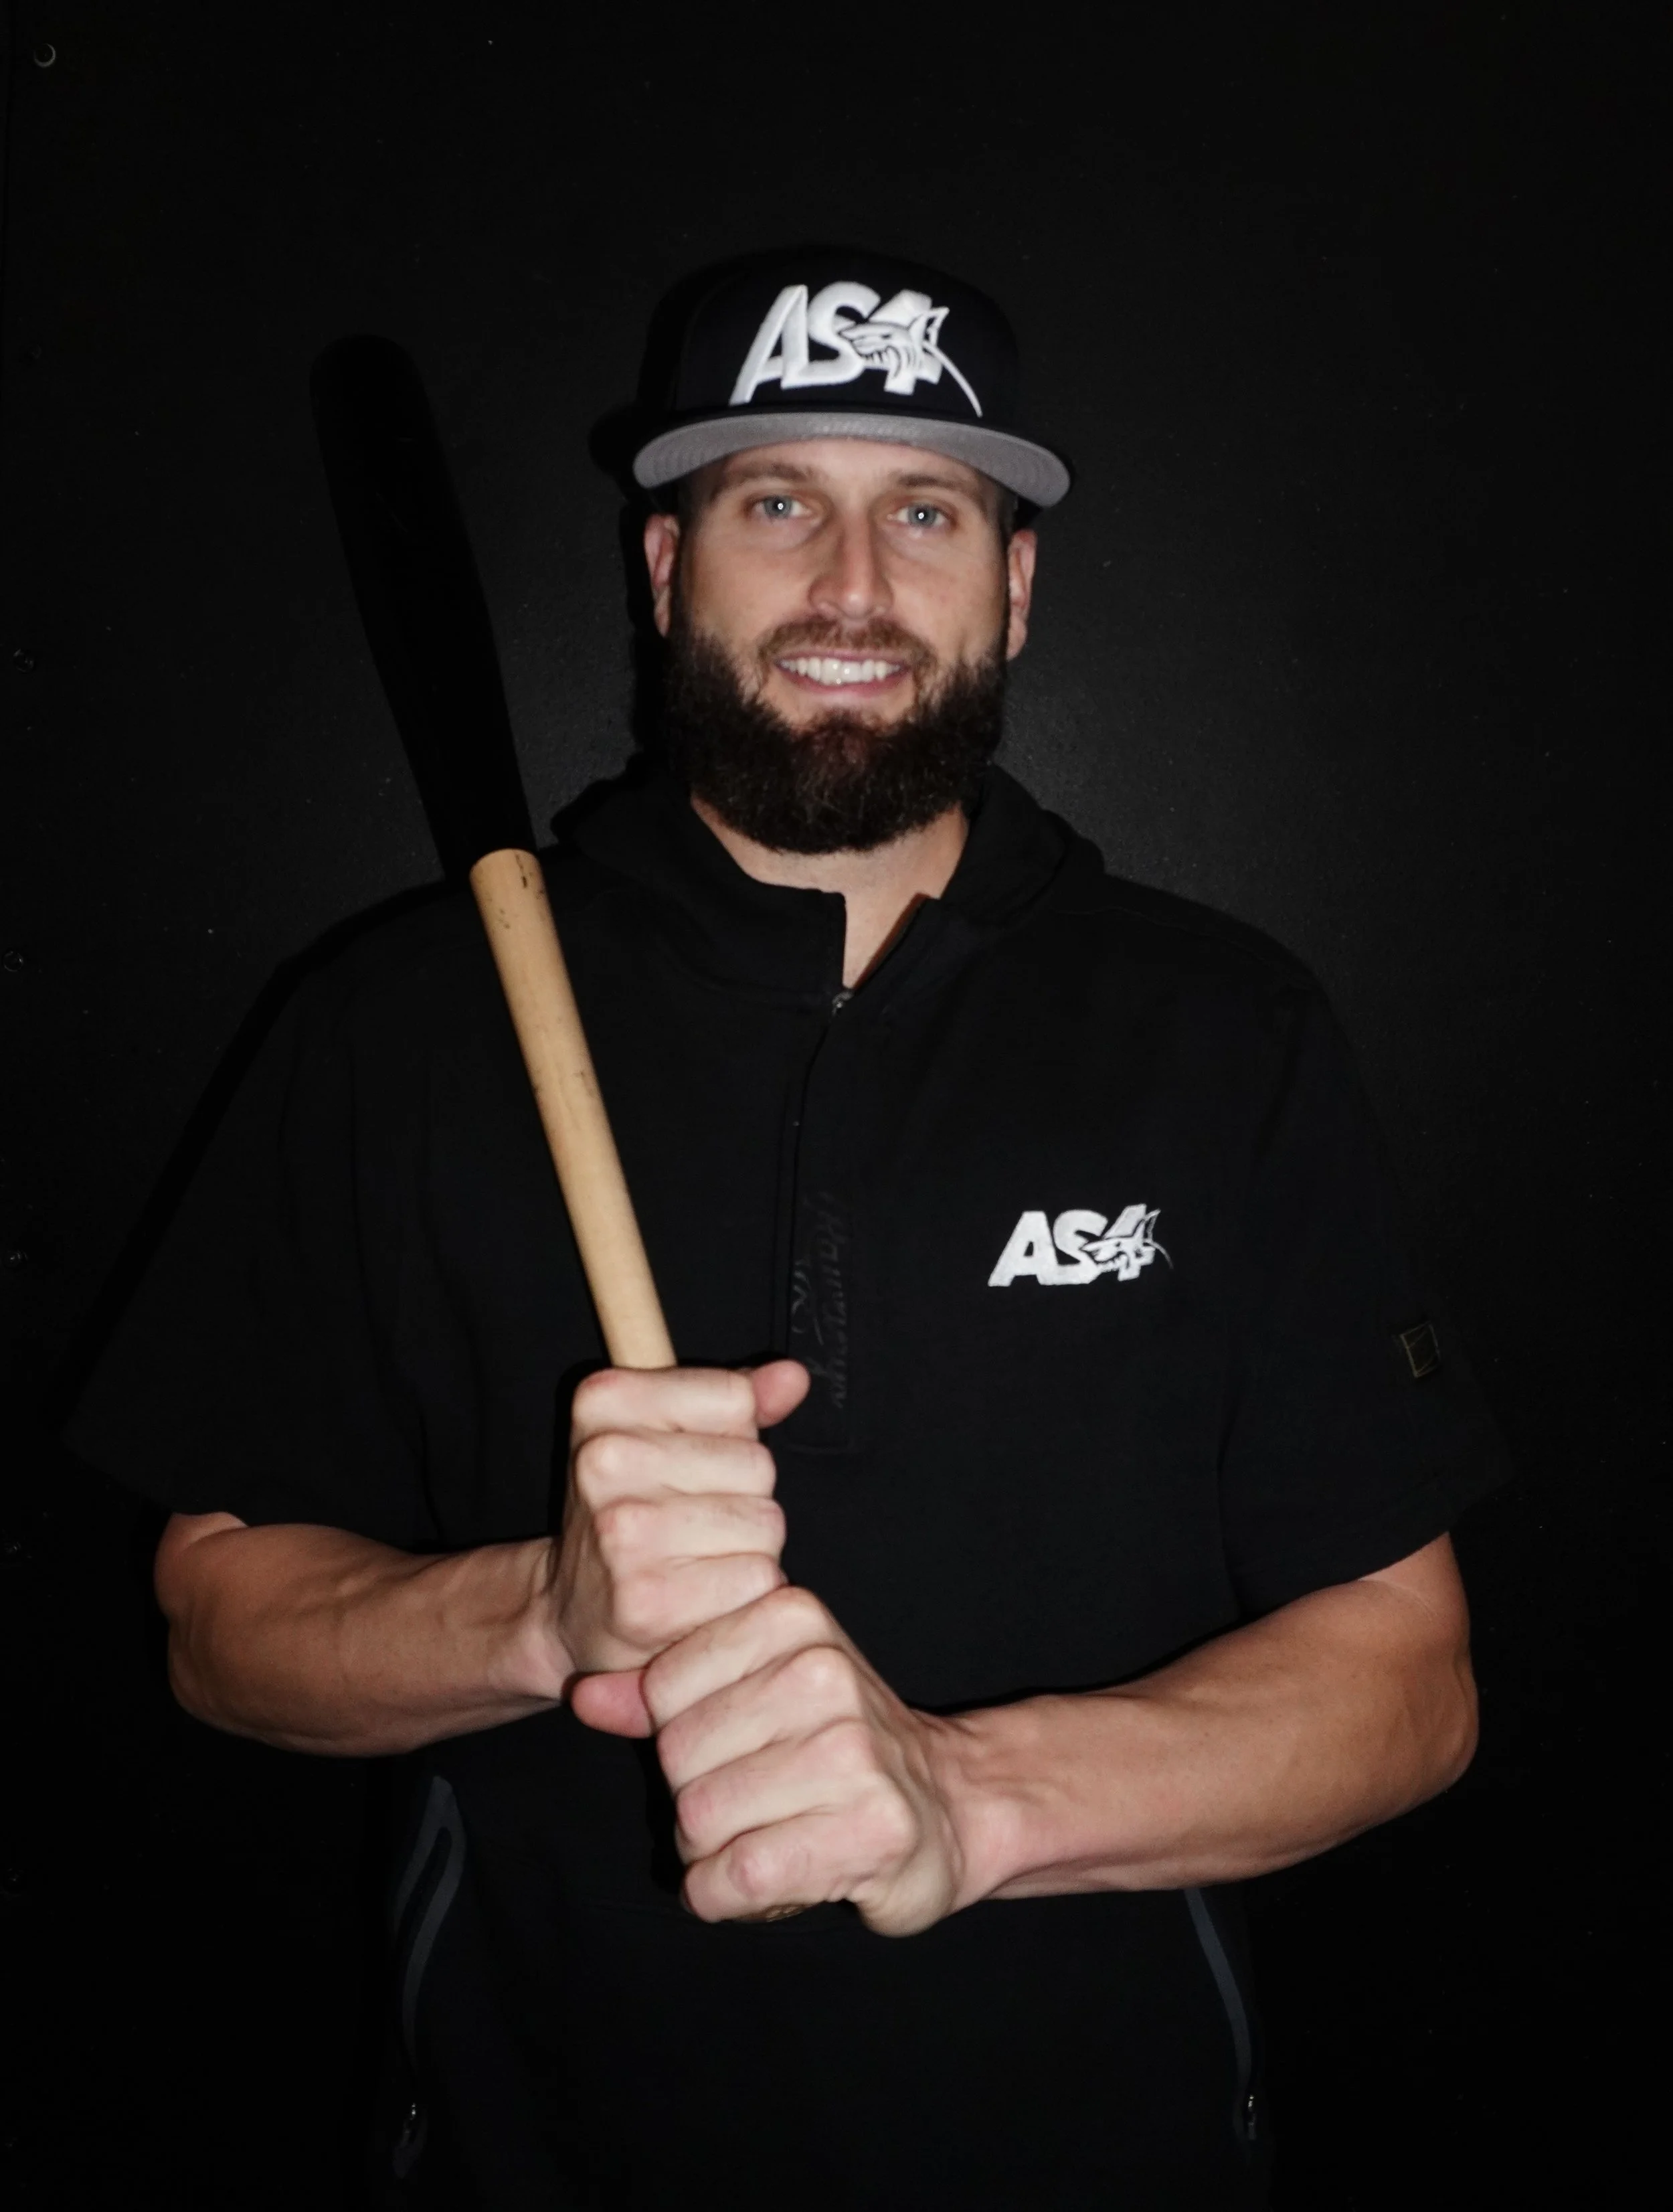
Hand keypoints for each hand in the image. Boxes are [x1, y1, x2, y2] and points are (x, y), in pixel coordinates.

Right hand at [555, 1361, 807, 1736]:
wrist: (574, 1608)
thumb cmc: (629, 1512)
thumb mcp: (666, 1433)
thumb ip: (735, 1400)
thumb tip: (791, 1377)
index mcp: (604, 1401)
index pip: (735, 1397)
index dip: (731, 1435)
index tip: (689, 1462)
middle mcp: (606, 1460)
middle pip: (758, 1464)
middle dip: (744, 1495)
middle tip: (692, 1520)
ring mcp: (624, 1530)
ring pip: (765, 1523)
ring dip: (748, 1547)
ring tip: (697, 1556)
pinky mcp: (648, 1598)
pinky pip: (759, 1578)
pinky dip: (744, 1592)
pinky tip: (700, 1594)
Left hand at [644, 1585, 971, 1936]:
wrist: (949, 1804)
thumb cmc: (836, 1746)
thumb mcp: (752, 1692)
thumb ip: (662, 1694)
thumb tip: (584, 1695)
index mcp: (792, 1619)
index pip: (664, 1686)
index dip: (677, 1735)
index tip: (728, 1747)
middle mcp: (824, 1673)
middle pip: (678, 1757)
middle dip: (692, 1798)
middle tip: (744, 1805)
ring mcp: (852, 1752)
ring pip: (702, 1818)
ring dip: (709, 1851)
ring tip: (756, 1839)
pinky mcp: (869, 1829)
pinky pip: (738, 1875)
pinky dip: (721, 1895)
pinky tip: (746, 1884)